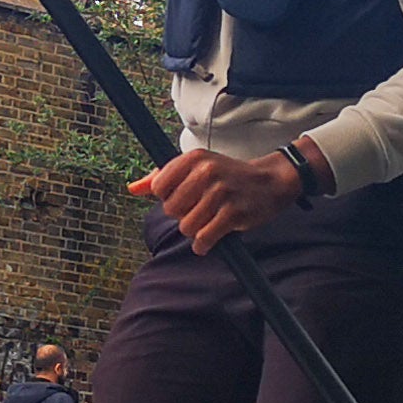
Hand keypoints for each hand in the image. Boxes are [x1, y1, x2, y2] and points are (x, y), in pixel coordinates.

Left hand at [131, 146, 305, 251]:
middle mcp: (207, 172)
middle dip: (183, 215)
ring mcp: (221, 192)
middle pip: (171, 209)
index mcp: (194, 158)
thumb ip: (161, 177)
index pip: (159, 187)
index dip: (169, 197)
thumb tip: (132, 188)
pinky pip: (204, 238)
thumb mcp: (196, 168)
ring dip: (196, 230)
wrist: (269, 182)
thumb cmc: (226, 176)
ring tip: (209, 220)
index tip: (185, 196)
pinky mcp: (234, 213)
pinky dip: (204, 244)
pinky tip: (211, 238)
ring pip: (187, 226)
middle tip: (201, 209)